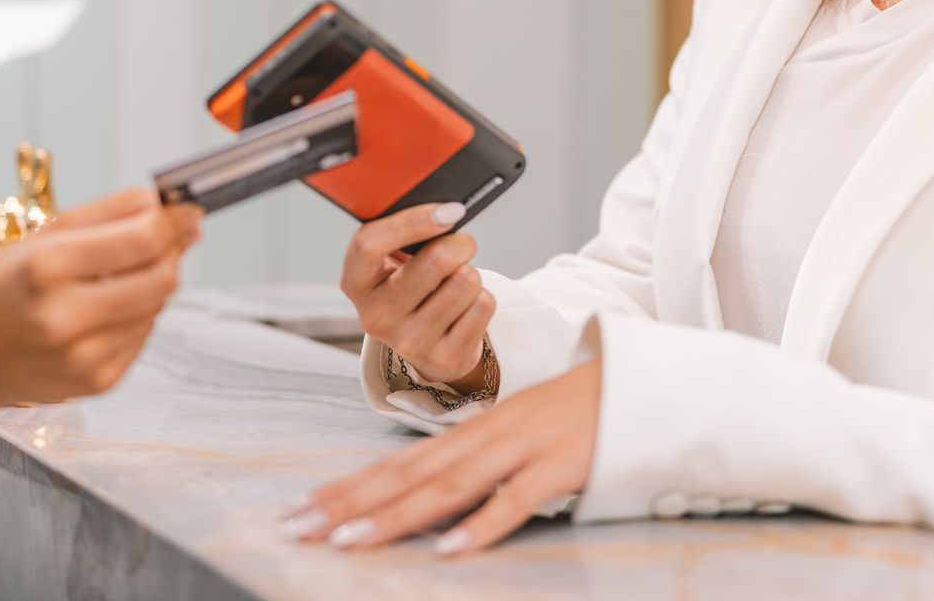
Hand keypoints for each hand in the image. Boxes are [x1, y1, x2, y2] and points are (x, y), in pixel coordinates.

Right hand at [0, 186, 202, 415]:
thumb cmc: (4, 288)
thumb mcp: (43, 235)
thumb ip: (109, 213)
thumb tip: (169, 208)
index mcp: (47, 267)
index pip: (142, 239)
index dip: (173, 222)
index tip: (186, 210)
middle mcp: (65, 316)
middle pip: (162, 277)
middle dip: (171, 252)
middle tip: (164, 239)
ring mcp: (84, 356)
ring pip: (158, 306)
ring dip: (153, 283)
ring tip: (121, 276)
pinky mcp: (98, 382)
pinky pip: (144, 336)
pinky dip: (138, 315)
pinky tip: (106, 310)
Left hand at [280, 359, 601, 554]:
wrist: (636, 383)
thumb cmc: (570, 417)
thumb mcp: (512, 435)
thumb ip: (470, 465)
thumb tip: (422, 502)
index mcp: (471, 431)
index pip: (398, 464)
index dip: (347, 487)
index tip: (301, 510)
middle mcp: (486, 436)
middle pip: (408, 475)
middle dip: (349, 503)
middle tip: (298, 528)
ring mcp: (521, 449)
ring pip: (448, 485)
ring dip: (395, 515)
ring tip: (349, 540)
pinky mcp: (558, 467)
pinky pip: (516, 500)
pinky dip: (482, 524)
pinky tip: (450, 549)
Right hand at [340, 202, 492, 385]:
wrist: (427, 345)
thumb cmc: (410, 288)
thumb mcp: (392, 262)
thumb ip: (404, 236)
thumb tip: (445, 212)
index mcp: (356, 283)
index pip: (370, 244)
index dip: (412, 221)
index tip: (447, 212)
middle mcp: (376, 316)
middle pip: (435, 260)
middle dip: (460, 243)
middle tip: (462, 244)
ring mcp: (409, 342)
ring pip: (466, 281)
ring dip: (471, 274)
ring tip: (457, 283)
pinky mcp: (444, 359)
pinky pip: (483, 306)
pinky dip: (482, 299)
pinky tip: (465, 308)